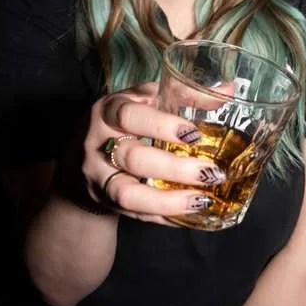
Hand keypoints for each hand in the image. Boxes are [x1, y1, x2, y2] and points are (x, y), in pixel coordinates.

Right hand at [82, 82, 226, 224]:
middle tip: (211, 172)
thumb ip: (182, 94)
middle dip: (174, 168)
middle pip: (134, 159)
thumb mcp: (143, 101)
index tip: (194, 133)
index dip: (161, 125)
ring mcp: (99, 177)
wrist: (78, 158)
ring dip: (168, 200)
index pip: (129, 116)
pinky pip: (135, 215)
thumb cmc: (120, 123)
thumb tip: (227, 90)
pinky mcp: (106, 202)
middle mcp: (98, 144)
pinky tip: (190, 213)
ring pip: (128, 194)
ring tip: (202, 200)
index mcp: (108, 112)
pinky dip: (165, 216)